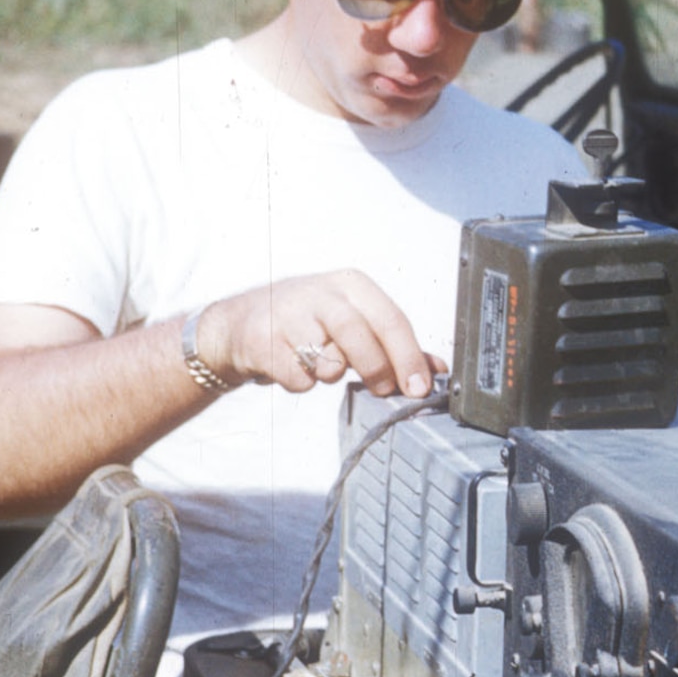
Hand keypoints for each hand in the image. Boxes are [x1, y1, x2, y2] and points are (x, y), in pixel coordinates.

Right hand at [196, 271, 444, 397]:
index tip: (420, 388)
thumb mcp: (353, 322)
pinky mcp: (262, 341)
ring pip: (328, 361)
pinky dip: (302, 383)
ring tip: (320, 364)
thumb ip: (395, 345)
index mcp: (351, 285)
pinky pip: (298, 379)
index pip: (390, 319)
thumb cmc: (309, 322)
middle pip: (359, 335)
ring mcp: (289, 315)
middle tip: (384, 390)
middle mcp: (321, 293)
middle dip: (377, 369)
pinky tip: (293, 367)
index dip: (409, 357)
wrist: (240, 323)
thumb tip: (437, 370)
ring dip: (331, 374)